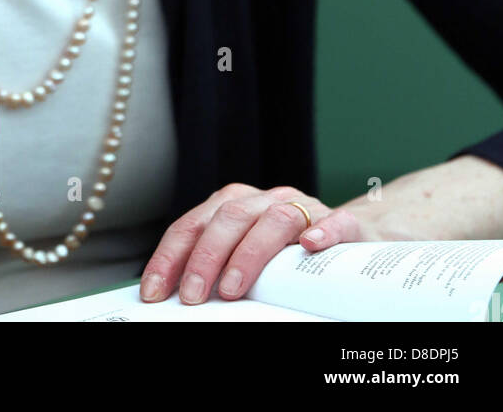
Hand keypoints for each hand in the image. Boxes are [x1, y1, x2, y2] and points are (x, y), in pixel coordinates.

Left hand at [140, 183, 361, 304]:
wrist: (348, 238)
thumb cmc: (286, 255)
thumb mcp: (244, 257)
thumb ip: (218, 268)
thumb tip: (179, 302)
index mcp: (235, 204)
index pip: (194, 224)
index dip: (171, 256)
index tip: (154, 291)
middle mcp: (266, 200)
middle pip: (230, 217)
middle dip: (206, 257)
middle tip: (192, 296)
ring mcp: (305, 208)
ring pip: (275, 218)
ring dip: (250, 253)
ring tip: (232, 287)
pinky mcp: (342, 222)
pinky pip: (336, 221)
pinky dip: (323, 231)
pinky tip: (311, 246)